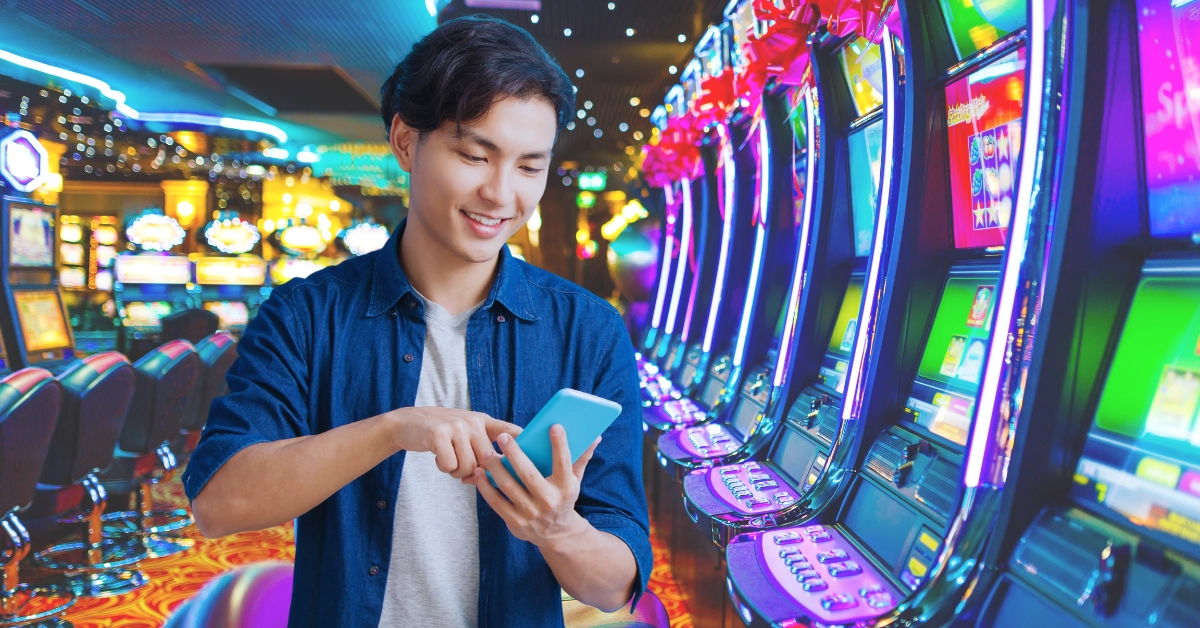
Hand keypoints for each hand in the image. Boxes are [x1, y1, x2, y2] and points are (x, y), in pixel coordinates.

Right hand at [389, 407, 522, 478]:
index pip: (509, 431)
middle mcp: (472, 421)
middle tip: (461, 465)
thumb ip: (480, 449)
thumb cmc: (441, 435)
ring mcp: (456, 426)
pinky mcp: (439, 434)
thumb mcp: (464, 434)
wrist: (407, 423)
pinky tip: (438, 456)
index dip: (523, 443)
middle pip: (487, 461)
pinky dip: (444, 468)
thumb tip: (497, 476)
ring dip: (458, 471)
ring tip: (449, 459)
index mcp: (482, 421)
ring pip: (469, 467)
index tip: (536, 454)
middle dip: (475, 470)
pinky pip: (450, 466)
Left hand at [465, 424, 600, 550]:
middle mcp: (549, 502)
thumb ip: (581, 458)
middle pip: (528, 474)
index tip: (554, 426)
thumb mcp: (575, 481)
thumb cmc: (563, 498)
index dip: (560, 445)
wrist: (556, 534)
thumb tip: (595, 436)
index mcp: (566, 488)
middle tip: (503, 437)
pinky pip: (496, 502)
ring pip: (509, 487)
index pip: (564, 463)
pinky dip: (485, 487)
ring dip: (495, 468)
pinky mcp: (515, 523)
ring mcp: (531, 514)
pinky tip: (479, 472)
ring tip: (487, 452)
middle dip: (514, 454)